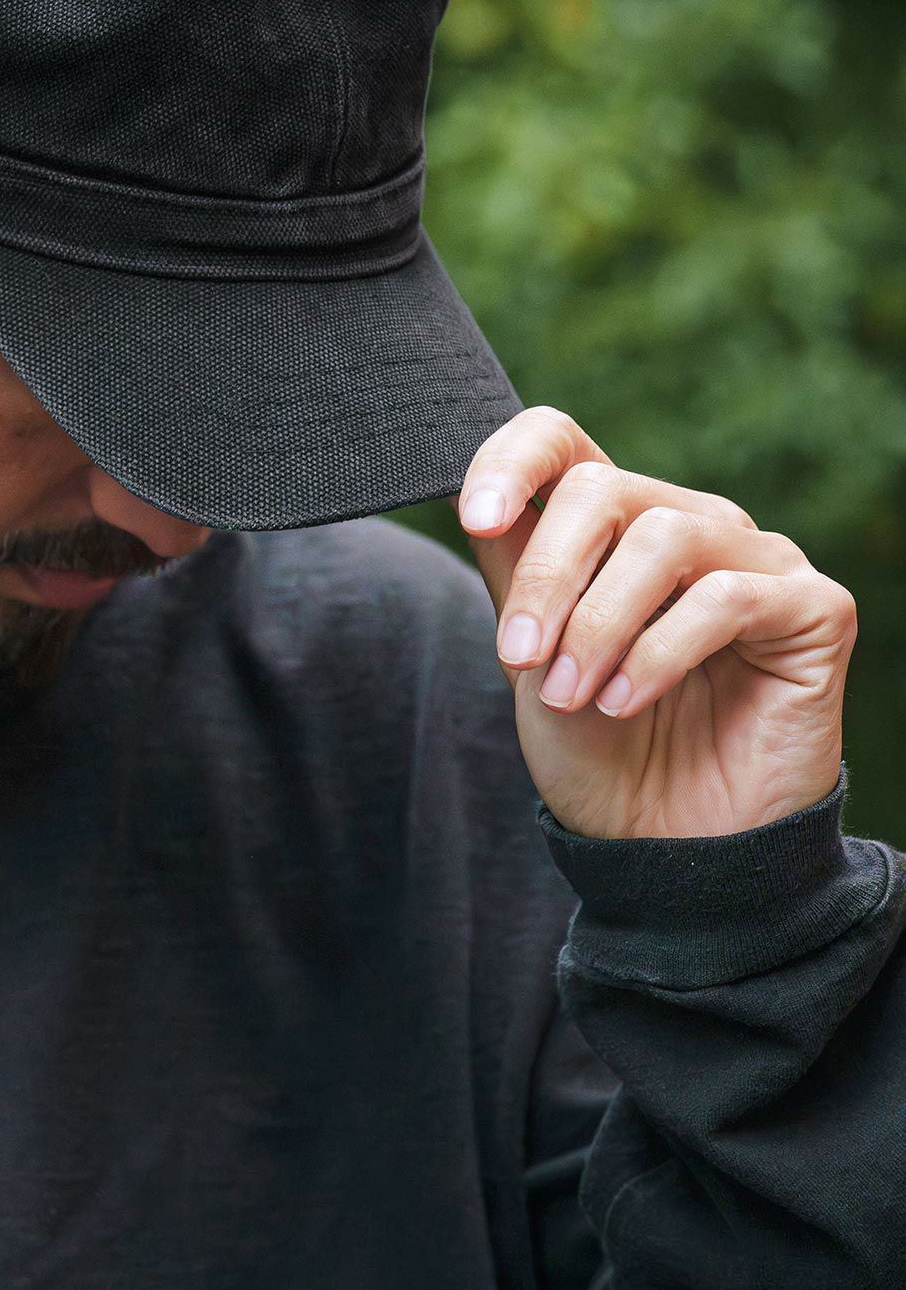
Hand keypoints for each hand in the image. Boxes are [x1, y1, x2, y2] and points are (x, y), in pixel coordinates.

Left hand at [455, 407, 856, 839]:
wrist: (667, 850)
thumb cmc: (601, 753)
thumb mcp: (531, 658)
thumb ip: (513, 574)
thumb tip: (474, 499)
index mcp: (616, 525)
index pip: (563, 440)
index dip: (512, 461)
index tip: (476, 519)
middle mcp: (689, 523)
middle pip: (602, 488)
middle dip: (547, 576)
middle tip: (519, 659)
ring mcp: (757, 559)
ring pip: (662, 539)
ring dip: (598, 624)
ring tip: (573, 695)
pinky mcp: (815, 607)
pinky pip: (728, 597)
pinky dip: (660, 651)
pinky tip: (627, 702)